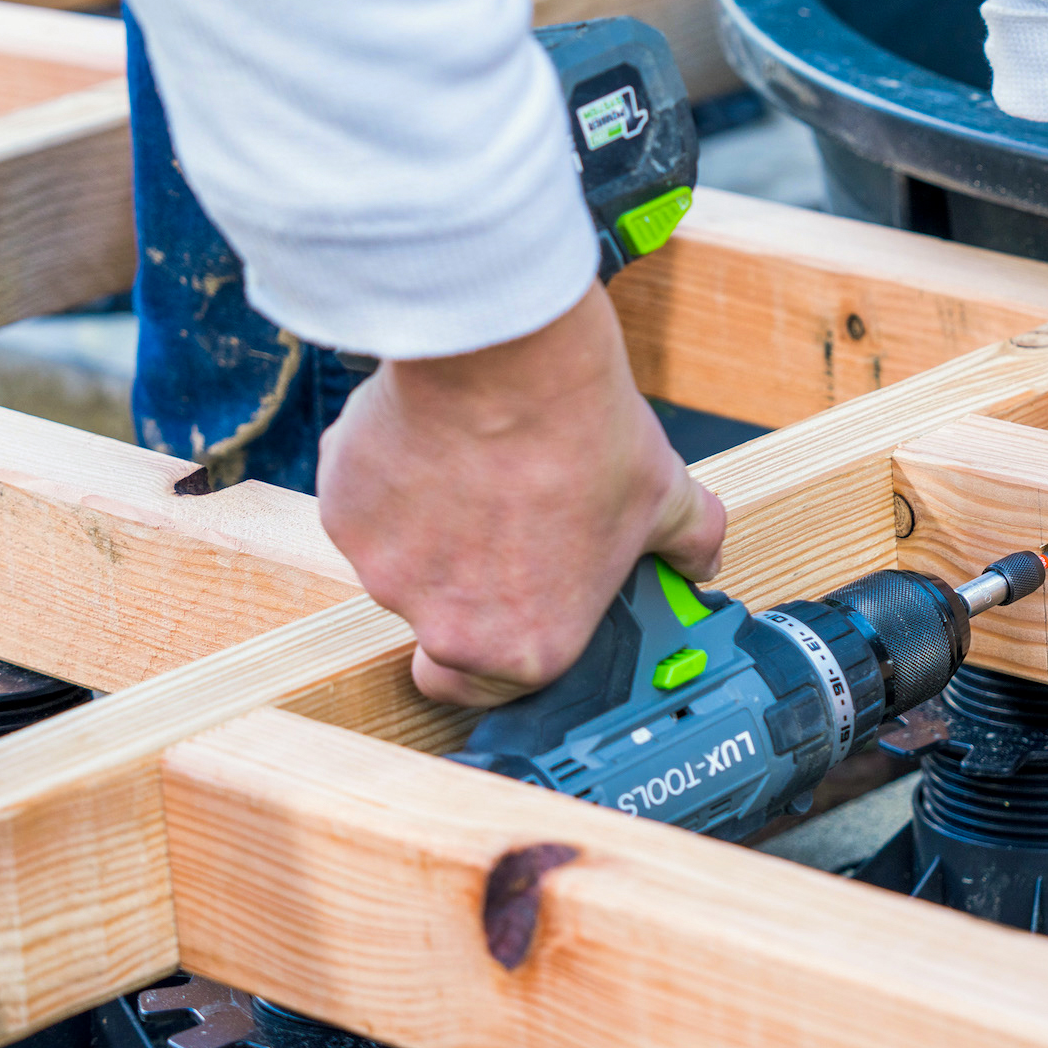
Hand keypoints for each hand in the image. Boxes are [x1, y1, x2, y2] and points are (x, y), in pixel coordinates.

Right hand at [318, 282, 726, 706]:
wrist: (508, 359)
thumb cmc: (585, 437)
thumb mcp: (666, 498)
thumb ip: (690, 544)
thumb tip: (703, 558)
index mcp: (528, 646)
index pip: (490, 688)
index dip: (504, 648)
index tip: (517, 611)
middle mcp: (448, 627)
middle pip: (443, 627)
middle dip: (467, 587)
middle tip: (505, 529)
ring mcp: (384, 573)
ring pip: (401, 566)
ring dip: (432, 533)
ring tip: (480, 472)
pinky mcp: (344, 515)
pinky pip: (366, 511)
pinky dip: (392, 487)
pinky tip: (438, 443)